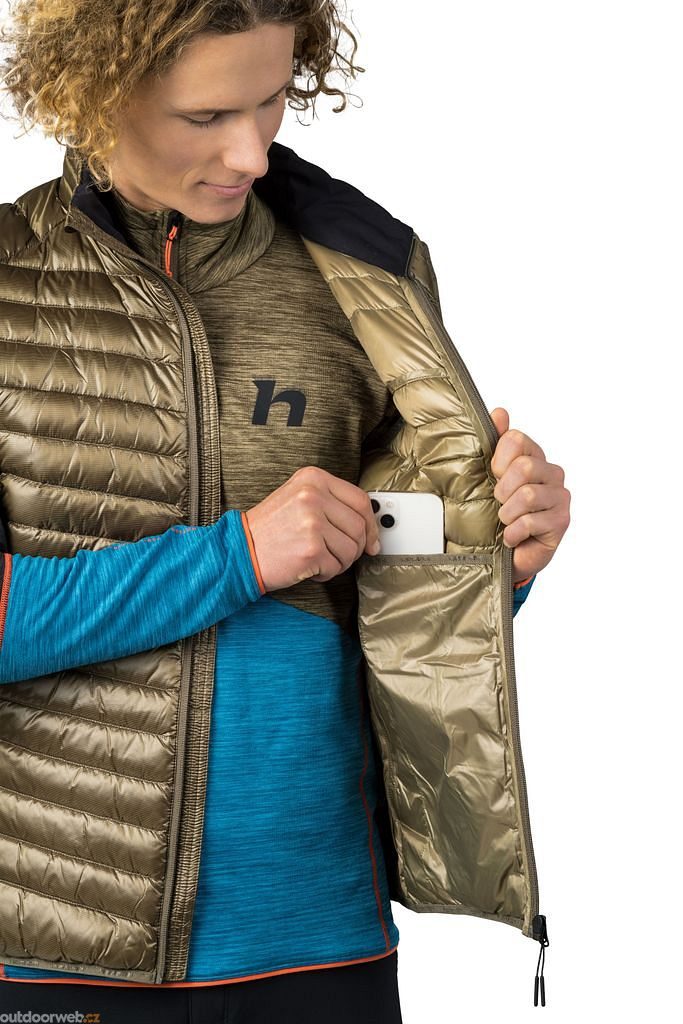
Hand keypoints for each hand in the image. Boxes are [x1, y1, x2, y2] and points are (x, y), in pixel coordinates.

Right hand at [244, 466, 380, 592]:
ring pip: (352, 550)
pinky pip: (336, 567)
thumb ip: (333, 504)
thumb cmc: (270, 529)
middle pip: (359, 527)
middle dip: (355, 547)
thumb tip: (371, 527)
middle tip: (338, 554)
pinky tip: (307, 566)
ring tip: (317, 558)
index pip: (360, 500)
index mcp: (313, 478)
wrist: (239, 550)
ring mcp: (312, 522)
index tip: (372, 539)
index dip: (371, 524)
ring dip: (339, 561)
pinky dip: (325, 573)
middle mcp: (313, 496)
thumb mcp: (299, 498)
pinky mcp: (311, 549)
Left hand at [489, 407, 569, 582]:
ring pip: (527, 495)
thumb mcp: (489, 477)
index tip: (494, 476)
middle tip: (499, 503)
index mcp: (534, 456)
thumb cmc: (498, 512)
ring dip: (507, 513)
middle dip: (503, 489)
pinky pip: (530, 522)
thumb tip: (500, 412)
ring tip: (506, 521)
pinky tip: (512, 537)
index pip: (516, 440)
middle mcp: (552, 473)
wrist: (508, 552)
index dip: (498, 460)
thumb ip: (495, 443)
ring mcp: (560, 497)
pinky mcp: (561, 521)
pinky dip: (513, 532)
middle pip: (524, 467)